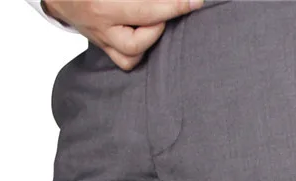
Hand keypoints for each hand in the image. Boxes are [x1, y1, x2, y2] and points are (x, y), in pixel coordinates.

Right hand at [43, 0, 202, 70]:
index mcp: (101, 6)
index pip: (145, 9)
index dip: (173, 6)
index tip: (196, 2)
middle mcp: (99, 26)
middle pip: (137, 42)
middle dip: (159, 23)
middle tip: (168, 8)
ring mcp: (100, 39)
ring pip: (131, 57)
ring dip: (149, 39)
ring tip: (154, 19)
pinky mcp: (102, 45)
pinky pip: (126, 59)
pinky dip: (140, 49)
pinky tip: (147, 31)